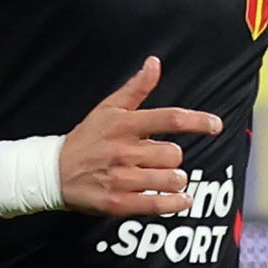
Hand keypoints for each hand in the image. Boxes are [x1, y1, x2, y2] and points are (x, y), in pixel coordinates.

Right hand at [62, 57, 223, 214]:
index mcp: (124, 125)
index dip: (197, 121)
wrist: (52, 172)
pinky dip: (176, 202)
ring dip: (175, 179)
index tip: (215, 125)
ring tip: (165, 178)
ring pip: (171, 179)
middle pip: (174, 154)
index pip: (169, 119)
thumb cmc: (85, 139)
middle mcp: (124, 151)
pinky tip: (182, 199)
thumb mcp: (107, 109)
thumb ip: (136, 88)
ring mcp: (121, 178)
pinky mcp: (118, 202)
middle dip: (173, 157)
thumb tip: (154, 63)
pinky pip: (158, 204)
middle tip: (161, 159)